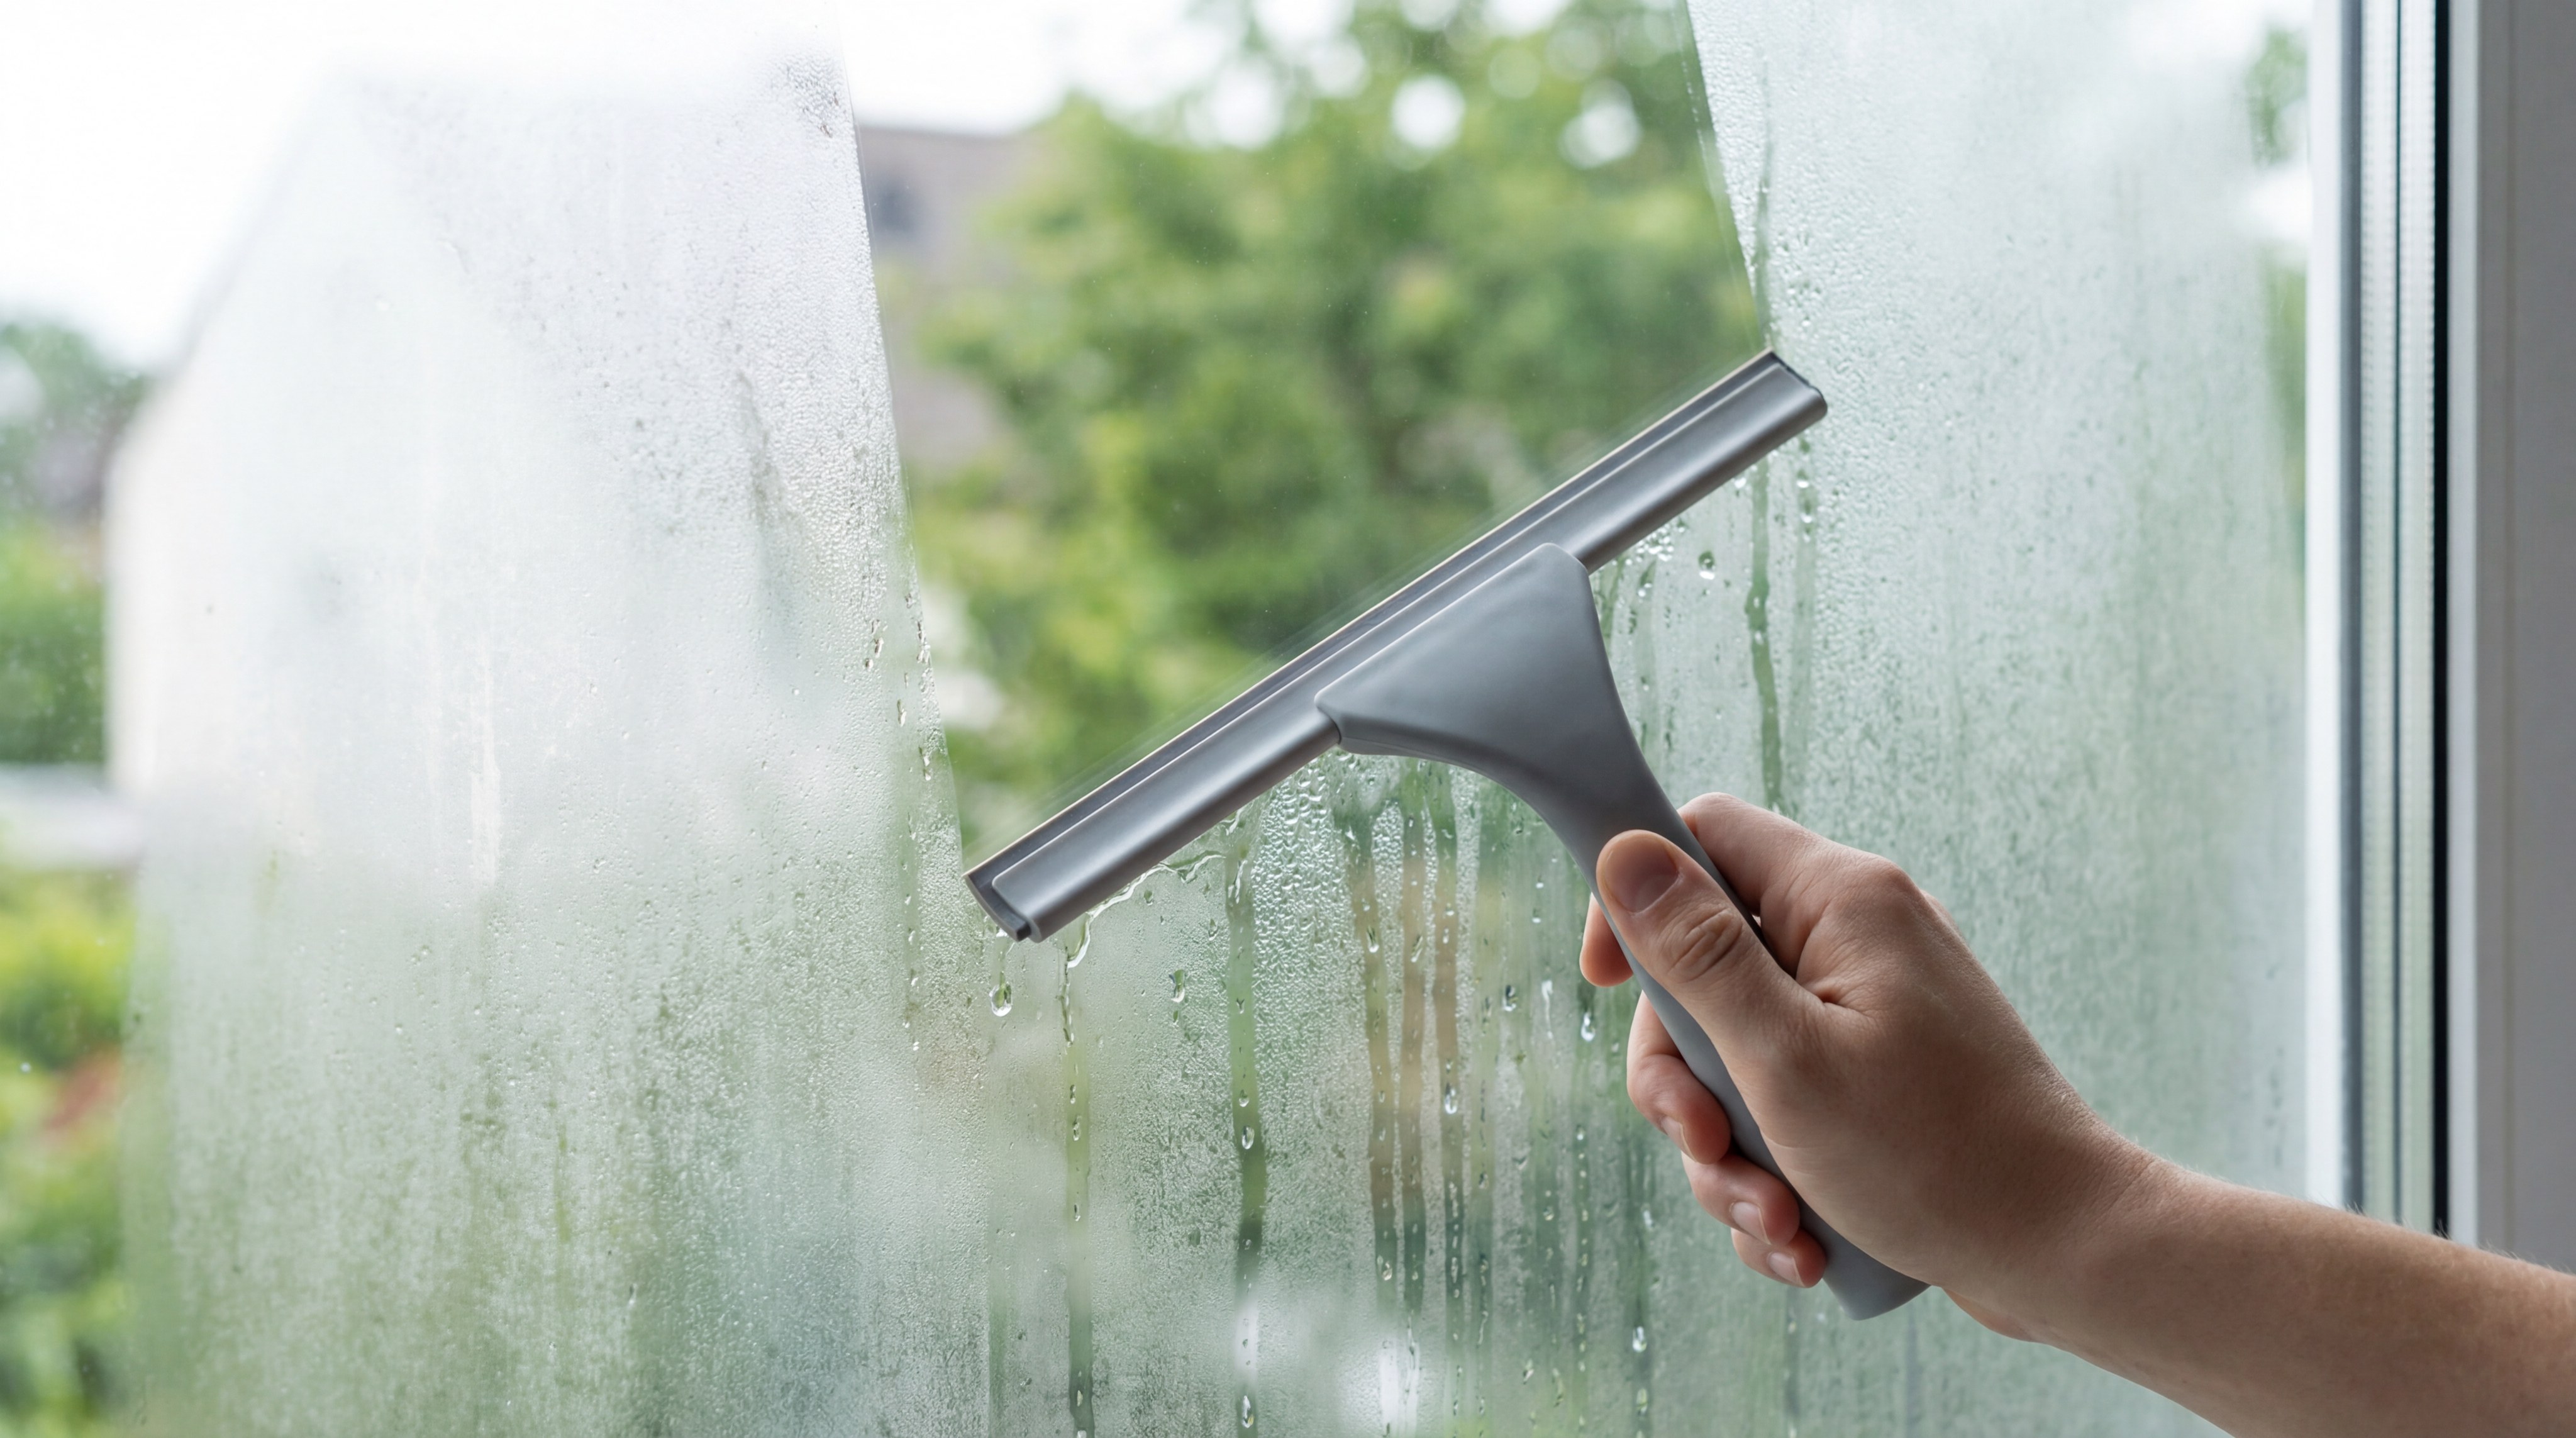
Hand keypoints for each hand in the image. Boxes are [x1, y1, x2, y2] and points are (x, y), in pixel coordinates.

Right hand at [1580, 794, 2152, 1333]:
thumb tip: (1625, 853)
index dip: (1635, 897)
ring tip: (1779, 1227)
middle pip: (1705, 973)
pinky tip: (1805, 1241)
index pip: (1703, 836)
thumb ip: (1699, 956)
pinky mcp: (1883, 1076)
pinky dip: (1778, 1177)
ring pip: (1739, 1059)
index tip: (1604, 983)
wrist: (2066, 1253)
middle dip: (1689, 1084)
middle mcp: (1860, 938)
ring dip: (1733, 1155)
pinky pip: (1787, 1106)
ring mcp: (1874, 1009)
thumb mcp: (1787, 1060)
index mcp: (1843, 902)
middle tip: (1708, 1151)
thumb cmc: (1937, 1158)